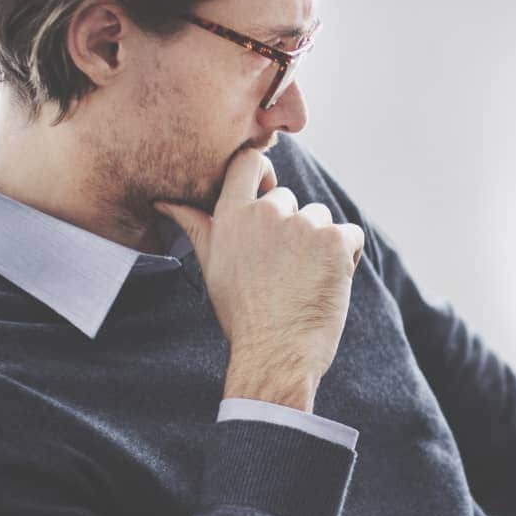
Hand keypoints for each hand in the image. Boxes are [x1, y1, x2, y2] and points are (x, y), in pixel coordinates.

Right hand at [154, 149, 364, 409]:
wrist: (275, 353)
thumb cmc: (242, 314)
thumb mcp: (212, 265)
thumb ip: (195, 224)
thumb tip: (164, 200)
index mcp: (231, 215)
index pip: (248, 162)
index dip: (263, 172)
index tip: (268, 192)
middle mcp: (266, 213)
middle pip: (290, 200)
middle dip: (292, 230)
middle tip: (283, 272)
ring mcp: (303, 224)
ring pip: (320, 218)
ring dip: (320, 244)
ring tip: (304, 281)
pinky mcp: (335, 240)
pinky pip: (351, 235)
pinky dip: (347, 256)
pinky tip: (328, 283)